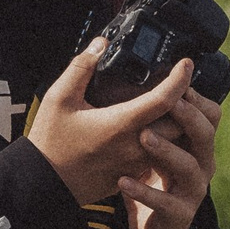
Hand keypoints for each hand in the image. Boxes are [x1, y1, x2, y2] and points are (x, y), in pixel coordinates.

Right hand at [25, 43, 195, 209]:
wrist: (43, 183)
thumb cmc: (50, 142)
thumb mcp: (59, 98)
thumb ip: (81, 68)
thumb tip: (101, 44)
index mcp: (121, 123)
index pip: (165, 99)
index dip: (181, 78)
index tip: (186, 63)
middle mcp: (136, 145)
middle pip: (181, 122)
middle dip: (186, 102)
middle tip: (181, 84)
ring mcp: (137, 162)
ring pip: (174, 142)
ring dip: (177, 122)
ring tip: (170, 104)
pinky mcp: (133, 173)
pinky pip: (160, 155)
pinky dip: (165, 140)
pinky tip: (152, 127)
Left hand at [118, 84, 219, 228]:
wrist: (151, 224)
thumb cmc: (152, 175)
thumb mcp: (153, 144)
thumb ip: (152, 117)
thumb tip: (133, 78)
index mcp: (195, 142)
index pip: (210, 114)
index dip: (197, 97)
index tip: (177, 79)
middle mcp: (201, 162)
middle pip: (205, 134)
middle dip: (188, 117)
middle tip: (168, 102)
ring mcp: (193, 188)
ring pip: (188, 166)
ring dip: (167, 150)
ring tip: (142, 136)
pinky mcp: (179, 212)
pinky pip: (165, 201)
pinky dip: (144, 191)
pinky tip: (123, 181)